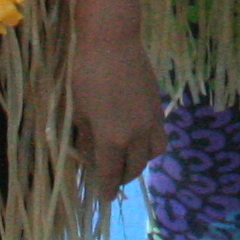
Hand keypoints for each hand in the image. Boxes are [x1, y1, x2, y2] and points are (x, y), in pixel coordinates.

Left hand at [69, 14, 162, 200]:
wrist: (113, 41)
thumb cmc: (87, 74)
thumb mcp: (79, 110)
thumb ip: (85, 138)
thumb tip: (87, 156)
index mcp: (113, 138)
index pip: (111, 174)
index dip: (107, 188)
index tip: (104, 197)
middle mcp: (137, 135)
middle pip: (135, 168)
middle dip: (123, 177)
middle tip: (111, 178)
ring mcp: (151, 120)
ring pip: (153, 154)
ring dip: (140, 162)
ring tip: (127, 158)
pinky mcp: (158, 106)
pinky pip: (159, 135)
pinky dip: (150, 144)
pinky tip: (137, 137)